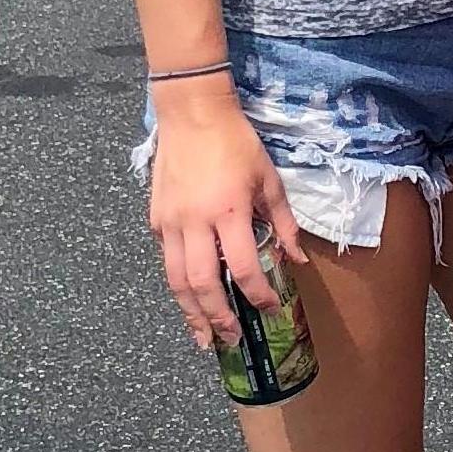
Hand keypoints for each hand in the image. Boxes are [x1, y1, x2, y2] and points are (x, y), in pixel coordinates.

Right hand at [147, 86, 306, 347]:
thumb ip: (283, 222)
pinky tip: (189, 298)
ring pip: (176, 279)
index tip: (269, 310)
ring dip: (190, 312)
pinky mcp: (156, 218)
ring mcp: (170, 222)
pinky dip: (178, 284)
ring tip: (203, 337)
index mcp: (229, 211)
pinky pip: (166, 260)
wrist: (192, 112)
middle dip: (217, 317)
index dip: (257, 294)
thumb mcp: (269, 178)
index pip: (242, 266)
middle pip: (202, 283)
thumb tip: (296, 259)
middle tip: (232, 339)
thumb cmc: (236, 142)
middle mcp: (195, 222)